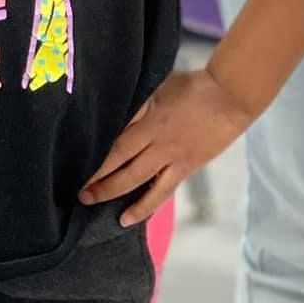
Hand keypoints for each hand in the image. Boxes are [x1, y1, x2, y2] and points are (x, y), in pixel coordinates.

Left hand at [81, 69, 253, 225]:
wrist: (230, 96)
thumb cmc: (194, 84)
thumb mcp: (159, 84)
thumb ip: (138, 100)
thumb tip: (113, 107)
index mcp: (149, 117)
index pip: (115, 141)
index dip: (94, 155)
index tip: (73, 162)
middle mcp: (156, 140)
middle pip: (119, 162)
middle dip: (96, 177)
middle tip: (76, 188)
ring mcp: (171, 156)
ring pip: (137, 180)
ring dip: (113, 193)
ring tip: (91, 202)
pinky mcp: (185, 168)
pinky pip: (162, 192)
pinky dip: (145, 206)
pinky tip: (129, 218)